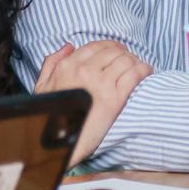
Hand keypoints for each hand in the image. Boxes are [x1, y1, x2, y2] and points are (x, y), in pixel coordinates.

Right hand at [34, 40, 151, 166]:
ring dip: (135, 61)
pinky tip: (146, 72)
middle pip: (113, 51)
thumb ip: (53, 62)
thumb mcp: (43, 86)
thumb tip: (69, 46)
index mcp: (68, 66)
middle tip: (130, 59)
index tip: (117, 51)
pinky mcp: (115, 99)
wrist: (61, 143)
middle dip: (124, 53)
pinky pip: (134, 74)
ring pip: (125, 60)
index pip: (96, 46)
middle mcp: (84, 71)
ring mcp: (100, 84)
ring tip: (139, 66)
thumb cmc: (51, 117)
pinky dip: (143, 69)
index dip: (110, 46)